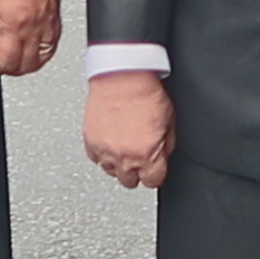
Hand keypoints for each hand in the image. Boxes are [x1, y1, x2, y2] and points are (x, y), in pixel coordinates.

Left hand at [0, 0, 61, 76]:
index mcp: (16, 24)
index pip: (7, 63)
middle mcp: (36, 25)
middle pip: (27, 65)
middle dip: (9, 67)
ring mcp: (49, 20)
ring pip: (44, 57)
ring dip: (27, 62)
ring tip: (14, 53)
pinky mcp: (56, 12)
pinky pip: (54, 42)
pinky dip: (42, 49)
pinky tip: (31, 43)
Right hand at [83, 67, 175, 188]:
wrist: (122, 77)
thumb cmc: (145, 93)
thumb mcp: (170, 121)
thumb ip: (166, 146)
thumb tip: (163, 157)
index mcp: (147, 155)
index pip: (153, 181)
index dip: (155, 174)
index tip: (154, 169)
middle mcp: (124, 157)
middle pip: (129, 181)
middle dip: (136, 172)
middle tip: (139, 158)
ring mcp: (105, 151)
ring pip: (111, 172)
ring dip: (118, 164)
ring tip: (124, 149)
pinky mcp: (90, 142)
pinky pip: (95, 158)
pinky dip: (102, 154)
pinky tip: (110, 143)